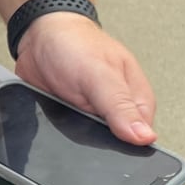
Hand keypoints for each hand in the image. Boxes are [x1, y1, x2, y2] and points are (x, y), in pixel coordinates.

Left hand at [15, 14, 156, 144]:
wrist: (39, 35)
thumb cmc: (74, 44)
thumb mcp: (101, 75)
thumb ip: (121, 106)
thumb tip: (145, 136)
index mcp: (137, 100)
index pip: (141, 139)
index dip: (128, 148)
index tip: (110, 144)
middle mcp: (118, 110)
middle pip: (115, 145)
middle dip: (98, 144)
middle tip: (82, 127)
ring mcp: (93, 115)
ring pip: (90, 144)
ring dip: (77, 140)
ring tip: (67, 119)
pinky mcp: (72, 118)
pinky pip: (69, 138)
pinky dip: (61, 135)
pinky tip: (56, 124)